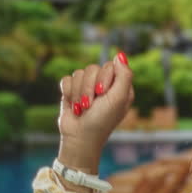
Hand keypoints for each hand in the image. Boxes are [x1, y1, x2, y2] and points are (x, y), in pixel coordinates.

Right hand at [57, 52, 134, 171]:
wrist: (79, 137)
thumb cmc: (102, 120)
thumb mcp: (119, 98)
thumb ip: (124, 75)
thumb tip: (120, 55)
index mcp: (119, 86)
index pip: (110, 65)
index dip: (104, 78)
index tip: (103, 93)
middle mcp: (104, 85)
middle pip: (93, 68)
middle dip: (89, 87)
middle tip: (91, 104)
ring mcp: (88, 87)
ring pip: (79, 73)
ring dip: (79, 93)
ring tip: (82, 108)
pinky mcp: (72, 91)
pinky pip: (67, 79)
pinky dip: (68, 93)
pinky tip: (72, 105)